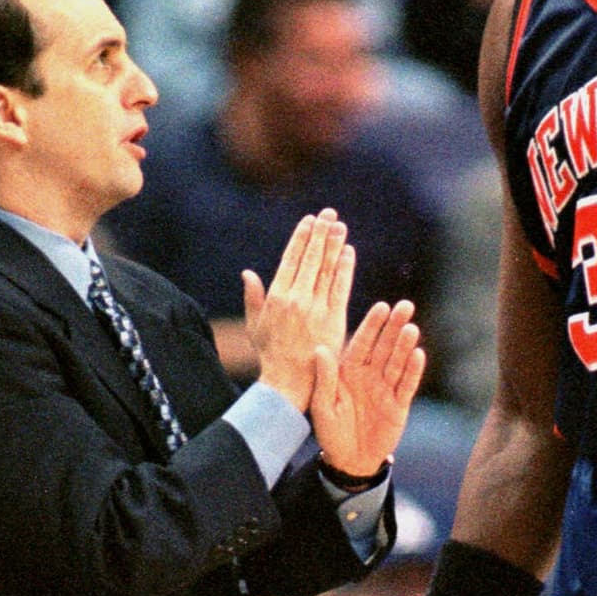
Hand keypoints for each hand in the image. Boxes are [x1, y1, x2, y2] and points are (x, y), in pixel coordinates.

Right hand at [244, 210, 351, 411]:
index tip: (309, 220)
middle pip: (311, 258)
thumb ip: (253, 297)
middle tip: (329, 213)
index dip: (301, 237)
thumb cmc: (270, 355)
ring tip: (340, 226)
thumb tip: (247, 273)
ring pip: (326, 269)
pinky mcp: (334, 319)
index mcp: (276, 297)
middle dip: (320, 233)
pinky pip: (341, 288)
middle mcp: (296, 298)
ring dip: (334, 245)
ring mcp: (316, 308)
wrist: (289, 382)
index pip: (291, 259)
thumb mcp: (255, 326)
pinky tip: (349, 252)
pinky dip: (345, 268)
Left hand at [312, 300, 424, 474]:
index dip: (372, 325)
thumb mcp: (323, 406)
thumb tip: (320, 349)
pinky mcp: (399, 405)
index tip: (382, 307)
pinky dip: (413, 371)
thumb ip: (324, 378)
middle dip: (394, 327)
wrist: (349, 461)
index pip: (362, 343)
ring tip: (412, 328)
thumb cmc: (331, 432)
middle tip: (405, 306)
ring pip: (397, 363)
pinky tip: (419, 354)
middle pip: (384, 347)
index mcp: (349, 371)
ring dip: (405, 346)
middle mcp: (369, 375)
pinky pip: (407, 385)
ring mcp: (386, 389)